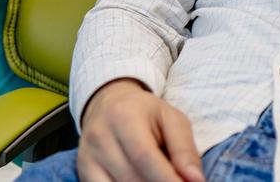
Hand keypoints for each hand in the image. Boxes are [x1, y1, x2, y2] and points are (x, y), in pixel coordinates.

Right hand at [79, 79, 203, 181]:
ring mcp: (88, 156)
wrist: (108, 104)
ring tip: (158, 181)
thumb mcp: (171, 119)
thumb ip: (184, 149)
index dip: (167, 179)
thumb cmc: (146, 114)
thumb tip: (196, 181)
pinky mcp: (83, 171)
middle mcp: (100, 136)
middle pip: (131, 178)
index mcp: (124, 116)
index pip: (144, 156)